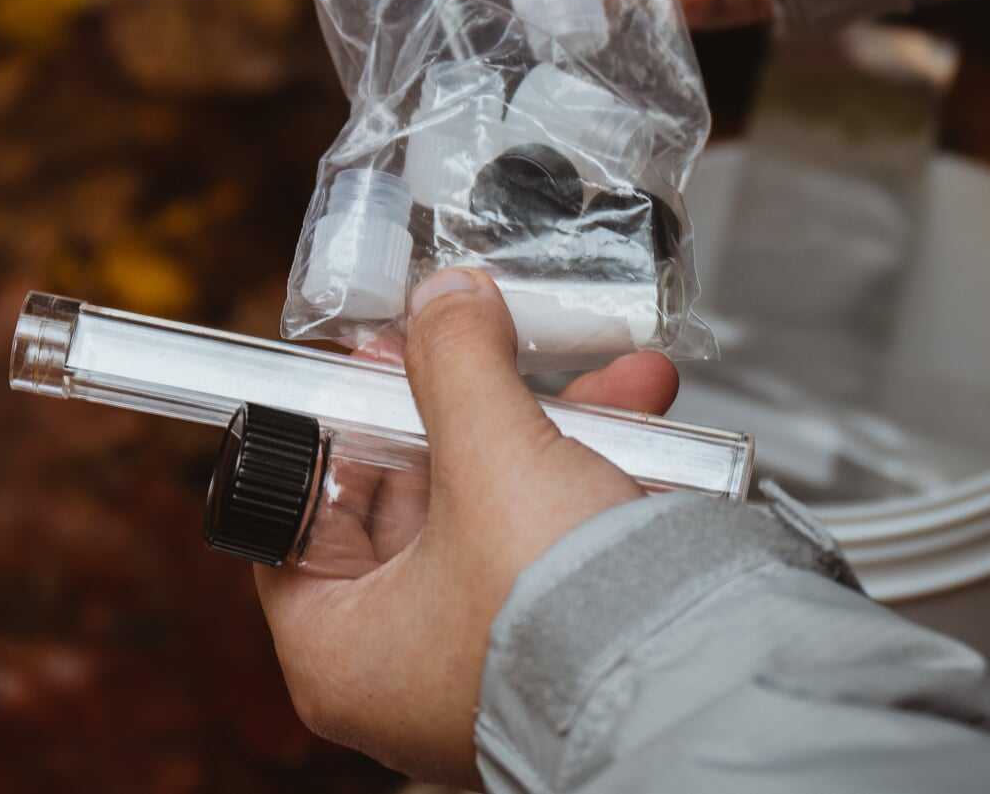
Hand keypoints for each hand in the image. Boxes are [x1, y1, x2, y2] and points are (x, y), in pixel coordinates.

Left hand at [253, 267, 677, 783]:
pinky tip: (639, 422)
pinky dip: (593, 481)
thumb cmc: (559, 626)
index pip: (297, 516)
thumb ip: (455, 362)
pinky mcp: (559, 649)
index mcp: (337, 653)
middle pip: (405, 504)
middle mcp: (400, 673)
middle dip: (472, 414)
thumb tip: (445, 304)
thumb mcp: (489, 455)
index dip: (339, 425)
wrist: (692, 685)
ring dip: (552, 433)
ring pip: (494, 516)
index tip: (378, 368)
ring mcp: (482, 664)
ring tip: (600, 382)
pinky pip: (555, 547)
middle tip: (484, 355)